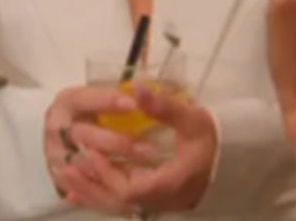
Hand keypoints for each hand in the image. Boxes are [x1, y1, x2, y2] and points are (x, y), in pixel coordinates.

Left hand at [64, 84, 217, 214]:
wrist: (230, 160)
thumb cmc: (211, 139)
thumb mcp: (192, 119)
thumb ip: (163, 107)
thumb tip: (136, 89)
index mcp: (170, 183)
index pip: (131, 188)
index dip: (108, 173)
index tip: (90, 153)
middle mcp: (160, 200)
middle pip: (118, 201)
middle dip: (91, 184)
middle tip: (65, 165)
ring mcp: (156, 204)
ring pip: (117, 205)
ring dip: (91, 192)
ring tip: (65, 178)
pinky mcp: (153, 201)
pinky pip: (121, 203)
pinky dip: (99, 197)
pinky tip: (78, 193)